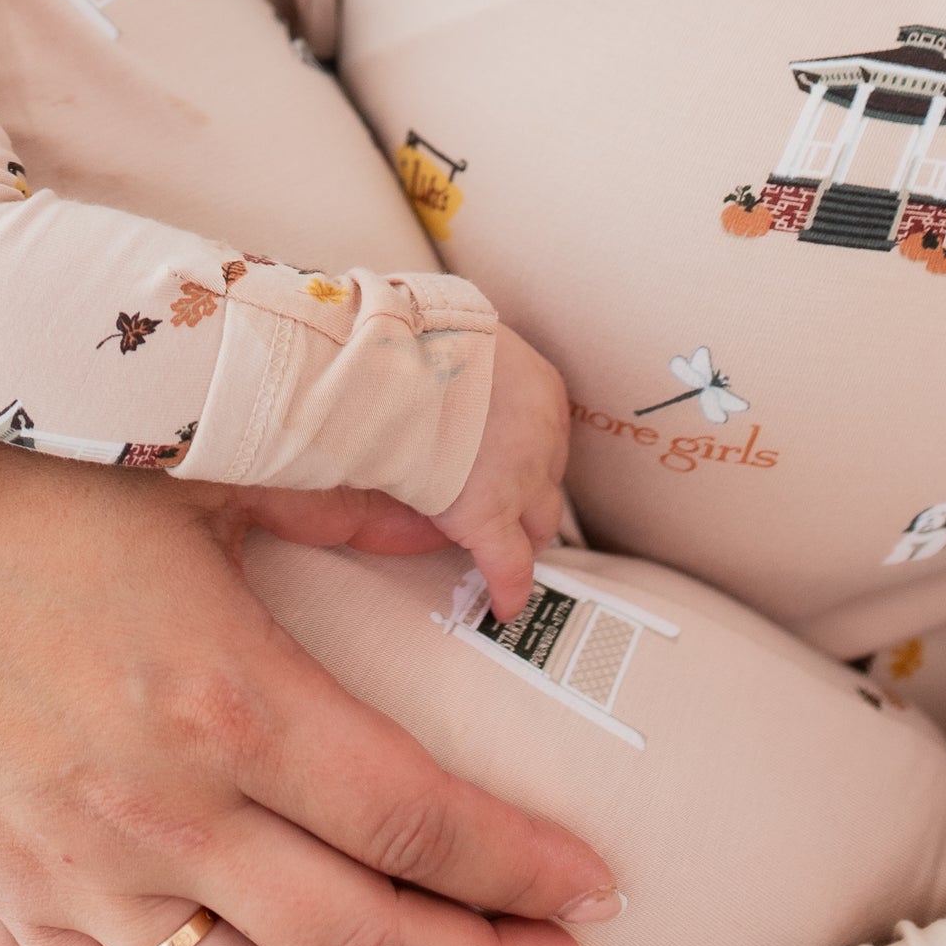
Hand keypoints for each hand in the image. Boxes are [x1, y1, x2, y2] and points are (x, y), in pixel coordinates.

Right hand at [0, 439, 618, 945]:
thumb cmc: (38, 488)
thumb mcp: (204, 480)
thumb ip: (346, 510)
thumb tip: (461, 537)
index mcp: (228, 695)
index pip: (411, 816)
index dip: (517, 863)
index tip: (591, 881)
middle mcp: (164, 807)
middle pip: (356, 940)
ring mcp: (83, 871)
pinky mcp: (21, 900)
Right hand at [432, 324, 569, 621]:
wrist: (398, 356)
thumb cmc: (413, 338)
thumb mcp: (455, 342)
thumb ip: (460, 371)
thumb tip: (437, 386)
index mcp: (536, 387)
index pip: (542, 434)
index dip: (521, 455)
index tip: (504, 465)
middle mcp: (542, 434)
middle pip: (548, 480)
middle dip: (527, 495)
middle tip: (503, 507)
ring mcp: (520, 478)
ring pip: (537, 523)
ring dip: (518, 533)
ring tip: (502, 550)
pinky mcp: (490, 516)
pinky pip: (509, 566)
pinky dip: (507, 589)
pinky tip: (504, 607)